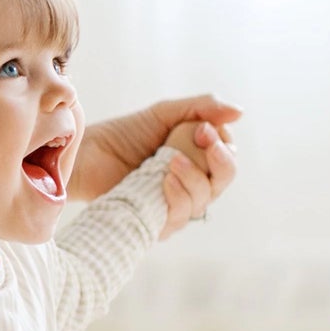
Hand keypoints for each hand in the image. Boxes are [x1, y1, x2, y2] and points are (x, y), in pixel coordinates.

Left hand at [74, 93, 241, 200]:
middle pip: (224, 179)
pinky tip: (165, 182)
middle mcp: (193, 184)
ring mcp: (176, 204)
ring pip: (204, 198)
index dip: (221, 144)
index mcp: (199, 159)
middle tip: (200, 139)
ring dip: (194, 178)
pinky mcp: (159, 222)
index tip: (201, 128)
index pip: (228, 156)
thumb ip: (202, 108)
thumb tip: (240, 111)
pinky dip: (178, 197)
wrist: (89, 156)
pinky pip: (181, 216)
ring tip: (172, 160)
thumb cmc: (126, 134)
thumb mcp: (165, 113)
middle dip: (219, 160)